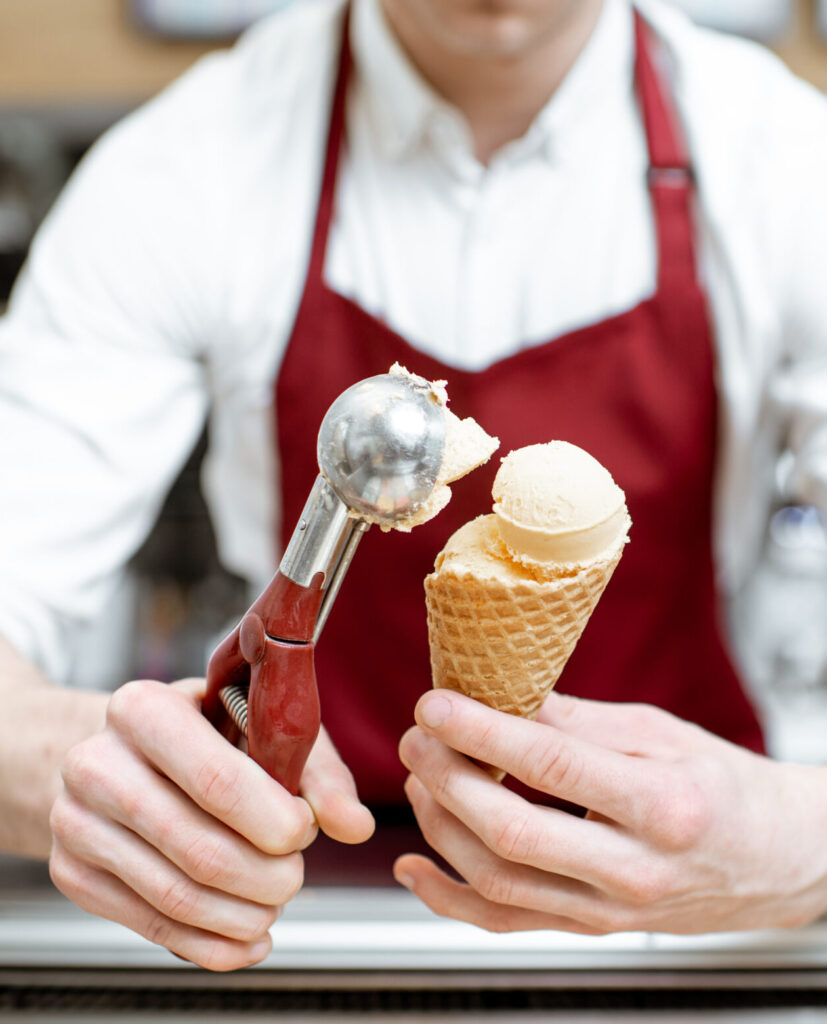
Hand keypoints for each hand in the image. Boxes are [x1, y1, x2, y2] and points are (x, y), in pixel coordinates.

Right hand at [49, 678, 373, 970]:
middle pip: (199, 848)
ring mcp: (75, 821)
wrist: (115, 750)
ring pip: (176, 896)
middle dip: (267, 876)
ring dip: (244, 916)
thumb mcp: (261, 727)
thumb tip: (354, 825)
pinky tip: (246, 936)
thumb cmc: (199, 731)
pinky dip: (211, 945)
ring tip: (274, 904)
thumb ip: (316, 772)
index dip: (274, 821)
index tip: (303, 831)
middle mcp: (97, 762)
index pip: (218, 782)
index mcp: (143, 708)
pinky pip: (150, 926)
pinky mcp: (72, 872)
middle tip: (295, 875)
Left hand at [395, 689, 826, 935]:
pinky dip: (450, 900)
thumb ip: (578, 722)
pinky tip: (413, 867)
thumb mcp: (661, 733)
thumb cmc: (724, 786)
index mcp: (663, 804)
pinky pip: (508, 925)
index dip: (482, 732)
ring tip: (420, 777)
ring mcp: (612, 911)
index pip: (552, 765)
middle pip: (513, 832)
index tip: (436, 703)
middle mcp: (636, 869)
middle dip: (448, 778)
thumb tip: (501, 696)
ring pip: (500, 883)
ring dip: (441, 827)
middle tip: (416, 738)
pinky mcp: (593, 930)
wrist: (778, 859)